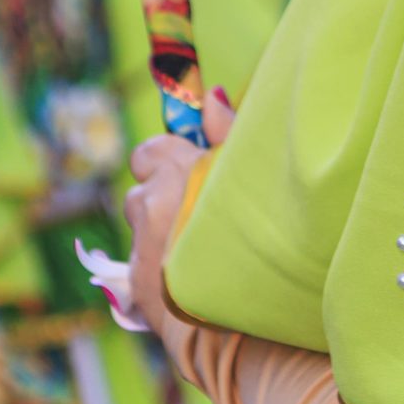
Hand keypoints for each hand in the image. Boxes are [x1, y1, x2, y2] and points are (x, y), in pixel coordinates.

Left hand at [125, 89, 234, 341]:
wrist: (254, 307)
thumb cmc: (266, 227)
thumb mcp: (256, 170)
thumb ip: (229, 131)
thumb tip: (212, 96)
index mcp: (178, 170)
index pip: (150, 152)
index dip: (167, 163)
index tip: (190, 176)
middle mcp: (150, 203)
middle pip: (141, 192)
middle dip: (161, 200)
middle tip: (196, 217)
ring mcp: (140, 246)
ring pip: (139, 230)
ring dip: (157, 235)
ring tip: (195, 251)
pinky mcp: (137, 283)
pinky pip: (140, 267)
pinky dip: (159, 269)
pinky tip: (189, 280)